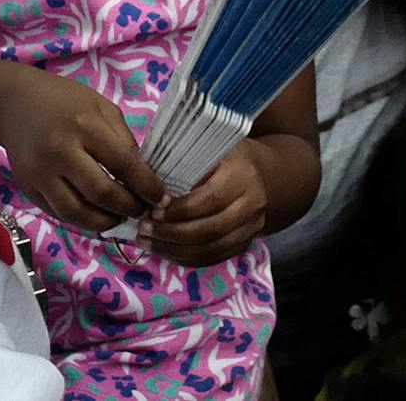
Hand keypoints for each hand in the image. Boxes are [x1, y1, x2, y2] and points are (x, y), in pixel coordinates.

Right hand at [0, 66, 167, 231]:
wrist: (14, 103)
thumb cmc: (65, 101)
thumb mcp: (101, 108)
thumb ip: (123, 140)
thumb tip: (144, 176)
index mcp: (85, 126)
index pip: (124, 165)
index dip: (147, 187)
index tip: (162, 200)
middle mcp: (60, 152)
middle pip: (102, 194)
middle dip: (129, 208)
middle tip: (142, 211)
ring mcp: (40, 173)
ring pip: (78, 213)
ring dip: (105, 222)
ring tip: (120, 216)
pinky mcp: (27, 188)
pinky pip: (59, 213)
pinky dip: (81, 220)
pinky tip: (96, 215)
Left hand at [139, 142, 269, 266]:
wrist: (262, 174)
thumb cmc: (227, 157)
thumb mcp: (212, 148)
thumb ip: (187, 161)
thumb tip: (150, 181)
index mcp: (242, 177)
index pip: (210, 199)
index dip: (179, 210)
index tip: (152, 210)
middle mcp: (252, 205)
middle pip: (209, 229)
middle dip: (171, 233)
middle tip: (143, 229)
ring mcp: (250, 228)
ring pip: (210, 249)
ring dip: (174, 250)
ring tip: (146, 242)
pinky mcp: (244, 244)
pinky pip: (213, 258)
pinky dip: (185, 259)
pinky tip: (164, 250)